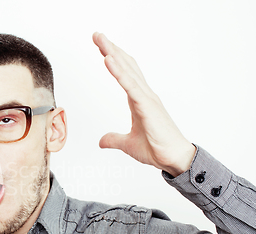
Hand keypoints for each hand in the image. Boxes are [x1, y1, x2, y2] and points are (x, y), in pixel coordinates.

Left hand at [92, 32, 195, 176]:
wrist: (175, 159)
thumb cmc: (158, 149)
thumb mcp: (128, 144)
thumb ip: (114, 139)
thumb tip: (102, 141)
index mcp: (140, 100)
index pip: (125, 73)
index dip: (113, 59)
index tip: (102, 47)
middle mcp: (144, 94)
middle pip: (125, 65)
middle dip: (111, 48)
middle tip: (97, 35)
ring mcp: (146, 98)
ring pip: (126, 70)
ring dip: (112, 53)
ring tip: (100, 39)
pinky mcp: (147, 106)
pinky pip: (130, 85)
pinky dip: (118, 71)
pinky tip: (108, 59)